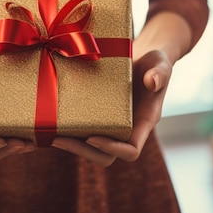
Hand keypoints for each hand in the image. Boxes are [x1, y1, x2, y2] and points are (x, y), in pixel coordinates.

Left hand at [51, 50, 171, 165]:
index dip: (112, 149)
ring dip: (73, 146)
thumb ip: (160, 73)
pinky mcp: (100, 116)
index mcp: (144, 122)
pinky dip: (71, 131)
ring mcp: (113, 125)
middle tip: (59, 140)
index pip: (131, 150)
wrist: (142, 57)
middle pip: (107, 156)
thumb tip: (152, 82)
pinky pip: (86, 131)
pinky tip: (52, 124)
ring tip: (52, 136)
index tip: (91, 138)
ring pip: (93, 148)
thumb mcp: (160, 64)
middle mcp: (128, 129)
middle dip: (83, 152)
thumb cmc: (155, 62)